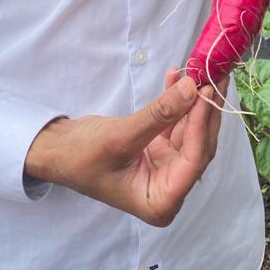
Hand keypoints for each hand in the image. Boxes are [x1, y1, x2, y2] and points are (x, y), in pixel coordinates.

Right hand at [24, 69, 226, 226]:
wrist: (57, 150)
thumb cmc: (81, 156)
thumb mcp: (121, 136)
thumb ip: (159, 114)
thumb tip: (192, 88)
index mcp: (161, 202)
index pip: (194, 162)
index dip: (201, 125)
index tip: (205, 92)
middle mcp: (169, 187)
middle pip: (198, 144)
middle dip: (205, 108)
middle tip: (213, 74)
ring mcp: (165, 166)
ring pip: (190, 129)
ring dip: (194, 99)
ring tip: (199, 68)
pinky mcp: (158, 148)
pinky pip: (175, 121)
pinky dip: (176, 99)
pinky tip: (175, 75)